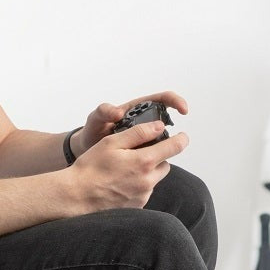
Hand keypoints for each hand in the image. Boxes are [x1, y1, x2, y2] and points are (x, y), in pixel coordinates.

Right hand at [69, 119, 189, 209]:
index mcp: (144, 162)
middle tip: (138, 154)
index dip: (181, 139)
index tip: (181, 136)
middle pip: (165, 165)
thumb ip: (138, 133)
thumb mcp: (111, 143)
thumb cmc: (90, 168)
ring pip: (154, 179)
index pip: (175, 147)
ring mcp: (143, 196)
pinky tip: (119, 184)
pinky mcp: (137, 207)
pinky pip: (144, 192)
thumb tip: (159, 126)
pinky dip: (137, 186)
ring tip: (123, 171)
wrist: (76, 197)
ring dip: (146, 173)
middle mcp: (148, 181)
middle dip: (157, 157)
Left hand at [73, 91, 188, 155]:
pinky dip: (156, 162)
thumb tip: (118, 112)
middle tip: (169, 144)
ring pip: (163, 143)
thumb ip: (103, 112)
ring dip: (163, 150)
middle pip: (167, 124)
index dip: (176, 102)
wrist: (86, 153)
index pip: (163, 99)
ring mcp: (146, 140)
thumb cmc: (91, 132)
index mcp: (137, 110)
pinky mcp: (144, 155)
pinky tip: (147, 170)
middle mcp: (145, 124)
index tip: (183, 111)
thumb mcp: (95, 120)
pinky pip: (156, 158)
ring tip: (150, 159)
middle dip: (172, 133)